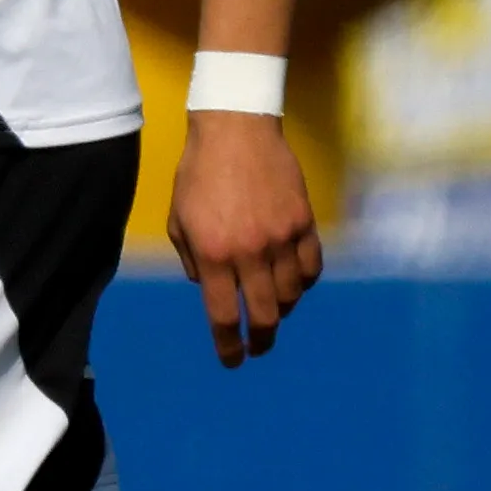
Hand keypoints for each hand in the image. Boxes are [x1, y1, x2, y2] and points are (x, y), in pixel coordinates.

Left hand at [167, 108, 322, 366]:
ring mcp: (282, 238)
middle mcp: (250, 252)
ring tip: (272, 308)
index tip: (233, 360)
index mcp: (213, 253)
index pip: (223, 314)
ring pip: (291, 295)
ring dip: (281, 308)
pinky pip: (312, 268)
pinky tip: (294, 282)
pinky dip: (304, 282)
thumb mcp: (179, 218)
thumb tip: (208, 287)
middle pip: (264, 315)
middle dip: (260, 338)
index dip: (228, 344)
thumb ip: (192, 259)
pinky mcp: (304, 223)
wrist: (235, 129)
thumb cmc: (198, 173)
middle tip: (258, 346)